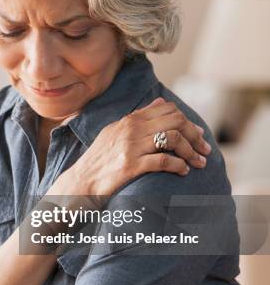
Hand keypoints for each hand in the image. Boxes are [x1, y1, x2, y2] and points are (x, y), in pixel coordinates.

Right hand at [49, 97, 211, 197]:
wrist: (80, 182)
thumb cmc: (99, 161)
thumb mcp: (115, 133)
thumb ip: (138, 118)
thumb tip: (161, 101)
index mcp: (128, 120)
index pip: (167, 109)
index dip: (187, 120)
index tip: (197, 134)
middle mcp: (130, 130)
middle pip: (174, 121)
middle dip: (195, 135)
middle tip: (204, 149)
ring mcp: (130, 147)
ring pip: (172, 139)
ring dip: (191, 151)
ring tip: (199, 163)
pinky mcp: (130, 165)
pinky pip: (164, 161)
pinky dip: (179, 166)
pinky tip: (183, 172)